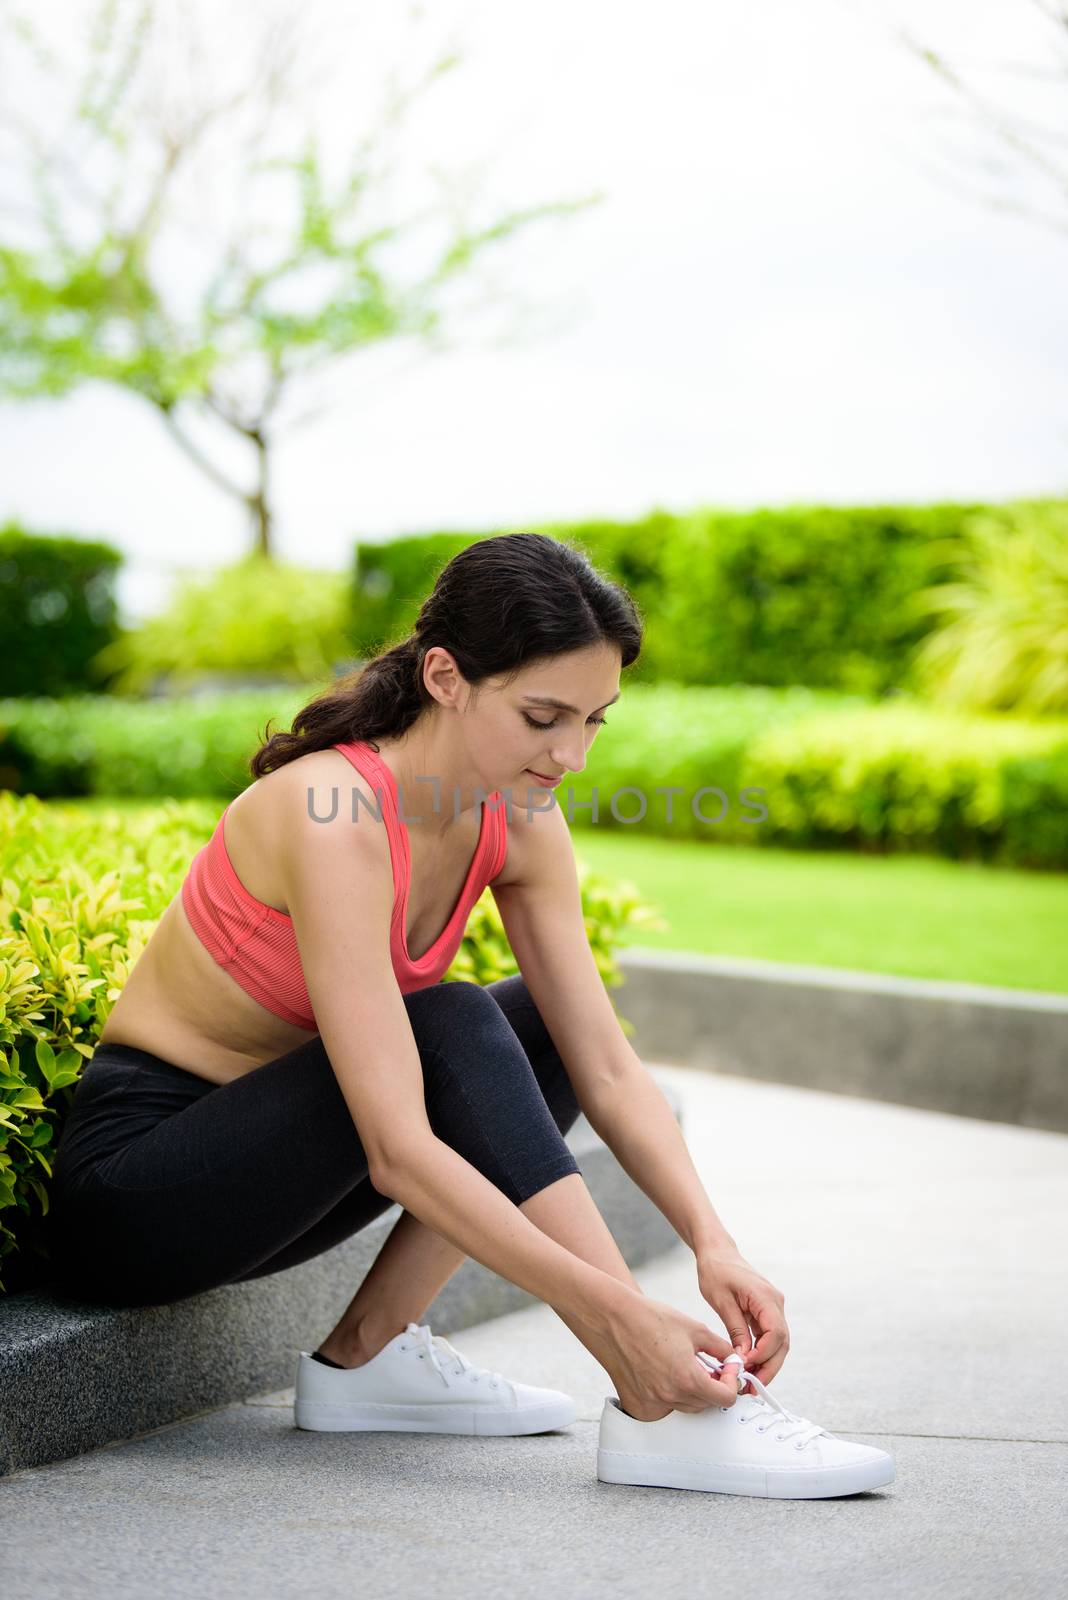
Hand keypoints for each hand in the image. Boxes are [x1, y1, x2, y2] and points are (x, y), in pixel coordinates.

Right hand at [591, 1290, 748, 1419]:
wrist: (615, 1320)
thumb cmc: (651, 1320)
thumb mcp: (695, 1329)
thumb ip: (721, 1348)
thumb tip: (732, 1360)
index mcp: (688, 1379)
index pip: (726, 1398)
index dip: (732, 1381)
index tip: (727, 1369)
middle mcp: (670, 1396)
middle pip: (708, 1404)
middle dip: (714, 1386)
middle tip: (710, 1367)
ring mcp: (653, 1404)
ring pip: (687, 1408)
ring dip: (694, 1393)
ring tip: (687, 1368)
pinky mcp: (639, 1406)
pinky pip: (665, 1410)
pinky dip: (671, 1398)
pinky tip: (666, 1377)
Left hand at [696, 1245, 789, 1387]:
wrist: (718, 1253)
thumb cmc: (716, 1271)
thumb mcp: (721, 1300)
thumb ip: (736, 1329)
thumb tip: (744, 1357)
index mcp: (765, 1297)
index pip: (776, 1333)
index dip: (764, 1354)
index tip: (746, 1366)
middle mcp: (775, 1302)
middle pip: (782, 1342)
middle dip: (769, 1367)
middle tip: (752, 1386)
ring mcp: (773, 1307)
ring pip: (779, 1343)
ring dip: (767, 1363)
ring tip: (750, 1381)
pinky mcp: (767, 1312)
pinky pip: (770, 1337)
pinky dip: (762, 1353)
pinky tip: (749, 1366)